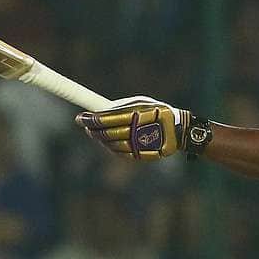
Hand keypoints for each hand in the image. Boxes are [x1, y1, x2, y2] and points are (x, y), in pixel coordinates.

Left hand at [75, 96, 189, 159]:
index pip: (105, 119)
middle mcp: (135, 131)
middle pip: (106, 133)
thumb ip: (122, 106)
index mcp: (135, 115)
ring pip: (110, 144)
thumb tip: (101, 110)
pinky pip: (118, 153)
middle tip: (84, 123)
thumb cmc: (157, 112)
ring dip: (99, 138)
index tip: (80, 117)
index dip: (90, 119)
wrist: (179, 130)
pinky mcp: (139, 155)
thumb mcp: (142, 102)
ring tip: (94, 131)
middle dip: (91, 128)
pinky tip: (106, 141)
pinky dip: (109, 147)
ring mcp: (136, 145)